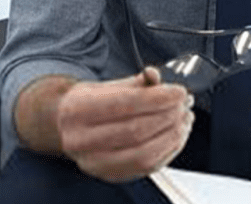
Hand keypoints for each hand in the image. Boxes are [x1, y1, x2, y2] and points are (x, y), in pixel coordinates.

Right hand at [55, 67, 194, 182]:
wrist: (66, 127)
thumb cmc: (89, 104)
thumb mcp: (107, 86)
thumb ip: (135, 82)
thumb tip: (156, 76)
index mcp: (77, 109)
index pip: (125, 104)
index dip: (158, 98)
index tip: (180, 92)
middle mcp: (81, 139)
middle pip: (136, 130)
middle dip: (169, 116)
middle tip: (184, 104)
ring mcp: (94, 162)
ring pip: (144, 153)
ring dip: (173, 135)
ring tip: (184, 118)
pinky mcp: (110, 175)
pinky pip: (148, 167)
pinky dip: (169, 150)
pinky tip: (177, 135)